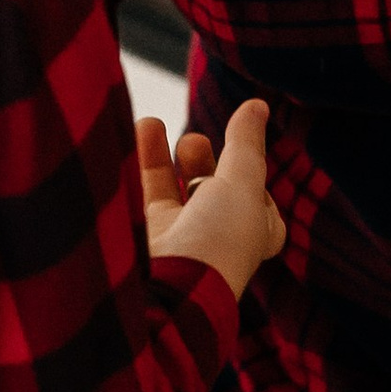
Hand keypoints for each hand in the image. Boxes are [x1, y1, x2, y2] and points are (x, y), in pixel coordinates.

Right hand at [140, 101, 284, 298]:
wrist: (165, 285)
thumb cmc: (217, 241)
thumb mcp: (242, 182)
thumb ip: (246, 143)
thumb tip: (257, 105)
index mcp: (251, 238)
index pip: (258, 206)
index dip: (250, 179)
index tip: (242, 159)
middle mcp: (214, 242)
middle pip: (210, 191)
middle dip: (201, 160)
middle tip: (193, 142)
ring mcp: (175, 241)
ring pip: (170, 191)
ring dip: (161, 155)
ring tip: (150, 123)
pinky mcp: (140, 238)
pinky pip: (138, 196)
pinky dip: (135, 164)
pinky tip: (132, 135)